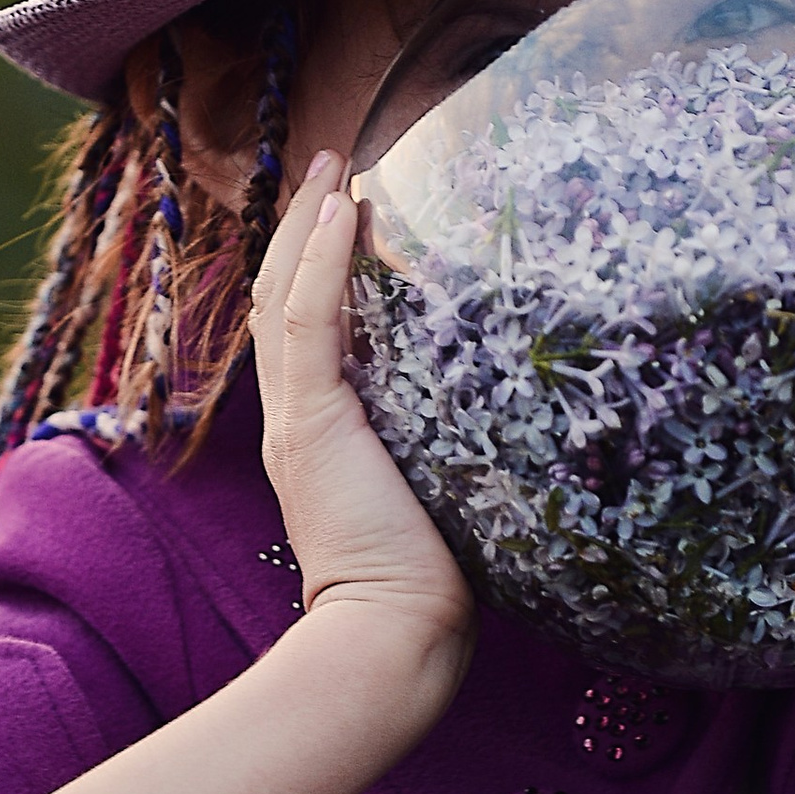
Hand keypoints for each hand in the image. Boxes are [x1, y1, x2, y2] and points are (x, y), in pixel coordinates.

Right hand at [252, 155, 475, 677]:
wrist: (392, 630)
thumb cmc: (429, 582)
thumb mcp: (440, 492)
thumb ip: (450, 449)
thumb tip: (513, 416)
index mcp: (317, 432)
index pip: (302, 329)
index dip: (313, 266)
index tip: (345, 209)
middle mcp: (296, 417)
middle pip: (280, 296)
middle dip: (302, 226)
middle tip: (331, 163)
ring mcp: (297, 417)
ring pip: (284, 296)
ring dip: (306, 224)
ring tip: (333, 165)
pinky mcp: (312, 422)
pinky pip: (307, 322)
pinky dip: (320, 261)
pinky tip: (343, 210)